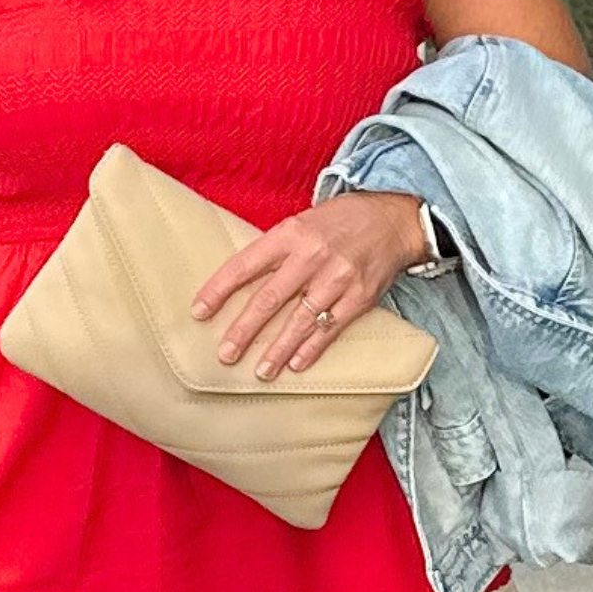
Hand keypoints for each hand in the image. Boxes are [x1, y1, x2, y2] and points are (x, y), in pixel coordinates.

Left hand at [189, 190, 426, 379]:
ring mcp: (337, 277)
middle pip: (269, 298)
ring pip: (300, 320)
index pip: (245, 265)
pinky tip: (296, 364)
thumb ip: (275, 250)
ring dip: (278, 349)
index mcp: (290, 234)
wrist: (393, 220)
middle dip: (244, 330)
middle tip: (225, 354)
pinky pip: (331, 328)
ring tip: (260, 371)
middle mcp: (311, 255)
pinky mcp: (359, 296)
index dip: (219, 290)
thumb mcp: (302, 223)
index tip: (199, 312)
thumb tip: (240, 282)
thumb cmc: (340, 222)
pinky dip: (312, 348)